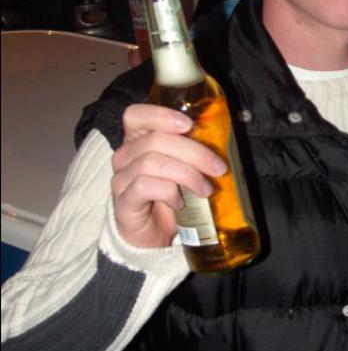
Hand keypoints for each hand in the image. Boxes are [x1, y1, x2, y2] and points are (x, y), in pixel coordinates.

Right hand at [111, 104, 226, 248]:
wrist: (154, 235)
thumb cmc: (171, 196)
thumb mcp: (184, 168)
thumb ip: (192, 151)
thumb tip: (223, 139)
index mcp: (138, 140)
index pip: (136, 115)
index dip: (161, 115)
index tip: (189, 125)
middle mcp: (124, 156)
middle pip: (155, 140)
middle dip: (194, 152)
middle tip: (218, 168)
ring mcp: (120, 178)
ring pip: (152, 162)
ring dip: (187, 174)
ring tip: (205, 189)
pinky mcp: (123, 201)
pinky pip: (145, 186)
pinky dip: (169, 192)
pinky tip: (180, 203)